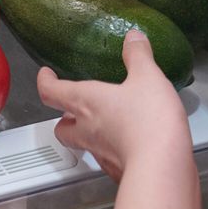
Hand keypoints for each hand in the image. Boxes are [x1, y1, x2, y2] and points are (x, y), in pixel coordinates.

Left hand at [36, 31, 191, 180]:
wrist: (162, 166)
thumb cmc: (148, 120)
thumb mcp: (148, 76)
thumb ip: (138, 56)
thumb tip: (133, 38)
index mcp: (86, 102)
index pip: (52, 91)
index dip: (45, 81)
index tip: (45, 75)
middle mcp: (87, 130)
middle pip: (61, 127)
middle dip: (64, 117)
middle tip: (71, 108)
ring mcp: (100, 153)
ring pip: (82, 144)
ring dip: (86, 134)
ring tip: (103, 123)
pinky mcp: (117, 170)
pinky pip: (106, 159)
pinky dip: (111, 150)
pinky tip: (128, 143)